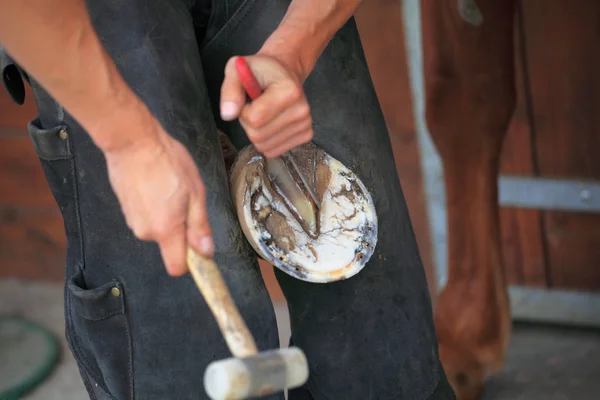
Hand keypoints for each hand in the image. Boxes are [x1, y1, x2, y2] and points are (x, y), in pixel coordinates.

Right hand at [103, 123, 213, 276]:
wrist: (133, 141)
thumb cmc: (167, 161)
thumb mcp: (195, 192)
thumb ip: (200, 225)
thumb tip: (206, 251)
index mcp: (166, 230)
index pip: (177, 267)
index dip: (190, 261)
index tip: (198, 248)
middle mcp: (146, 231)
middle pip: (169, 245)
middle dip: (181, 229)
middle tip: (185, 200)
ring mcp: (132, 221)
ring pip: (158, 229)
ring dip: (167, 215)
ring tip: (169, 187)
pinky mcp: (125, 210)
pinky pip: (147, 217)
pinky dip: (154, 207)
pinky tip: (156, 185)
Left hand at [219, 54, 312, 157]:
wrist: (284, 72)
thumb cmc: (260, 71)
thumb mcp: (237, 71)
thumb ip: (230, 91)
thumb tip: (228, 115)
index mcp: (289, 90)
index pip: (254, 119)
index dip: (243, 111)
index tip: (249, 99)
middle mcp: (302, 110)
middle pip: (258, 136)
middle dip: (248, 124)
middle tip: (254, 107)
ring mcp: (306, 124)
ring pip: (265, 146)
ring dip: (256, 133)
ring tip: (263, 114)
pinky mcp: (306, 135)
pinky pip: (274, 151)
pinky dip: (267, 141)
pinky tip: (271, 123)